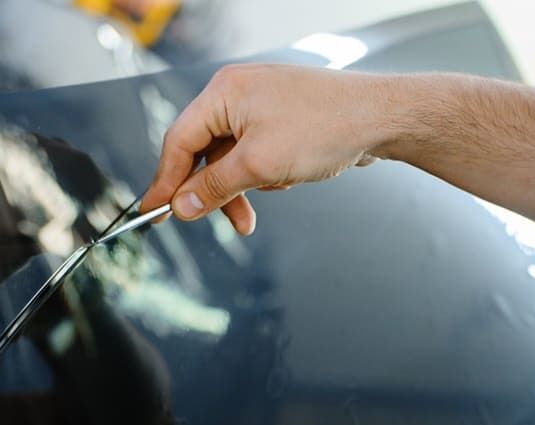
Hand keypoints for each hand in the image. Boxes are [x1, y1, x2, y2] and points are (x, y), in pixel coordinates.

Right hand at [140, 64, 396, 235]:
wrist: (381, 118)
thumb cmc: (325, 127)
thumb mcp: (259, 165)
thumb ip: (214, 187)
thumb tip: (181, 205)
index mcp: (224, 92)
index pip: (178, 141)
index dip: (165, 181)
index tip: (153, 213)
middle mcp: (237, 94)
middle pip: (203, 152)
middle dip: (215, 191)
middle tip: (220, 220)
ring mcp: (261, 106)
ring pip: (231, 159)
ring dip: (243, 188)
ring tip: (259, 211)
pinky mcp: (281, 120)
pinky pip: (255, 155)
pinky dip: (265, 176)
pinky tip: (289, 180)